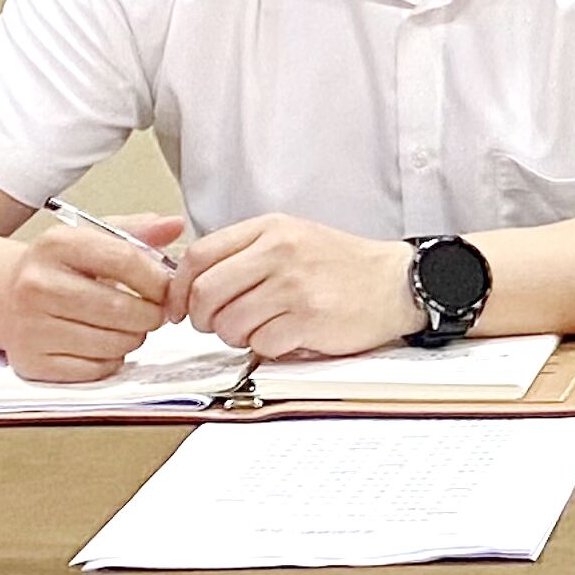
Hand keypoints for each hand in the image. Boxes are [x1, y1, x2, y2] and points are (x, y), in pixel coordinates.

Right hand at [0, 211, 188, 381]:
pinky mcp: (30, 362)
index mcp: (56, 245)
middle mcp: (36, 285)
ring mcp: (30, 327)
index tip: (167, 287)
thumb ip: (137, 231)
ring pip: (110, 343)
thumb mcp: (91, 237)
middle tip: (153, 311)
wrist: (0, 296)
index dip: (157, 278)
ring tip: (128, 325)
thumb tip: (174, 225)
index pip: (124, 260)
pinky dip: (110, 360)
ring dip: (133, 338)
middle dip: (150, 313)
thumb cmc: (57, 267)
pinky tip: (104, 343)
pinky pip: (92, 370)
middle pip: (119, 308)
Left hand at [184, 214, 421, 358]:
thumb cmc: (340, 265)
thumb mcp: (291, 239)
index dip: (178, 288)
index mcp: (272, 228)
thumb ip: (244, 253)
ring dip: (237, 336)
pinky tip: (287, 334)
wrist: (396, 282)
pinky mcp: (309, 318)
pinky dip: (267, 347)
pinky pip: (260, 344)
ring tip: (263, 326)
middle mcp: (281, 251)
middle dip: (204, 318)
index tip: (180, 307)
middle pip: (205, 293)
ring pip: (228, 324)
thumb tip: (187, 282)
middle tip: (221, 323)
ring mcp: (295, 285)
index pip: (199, 255)